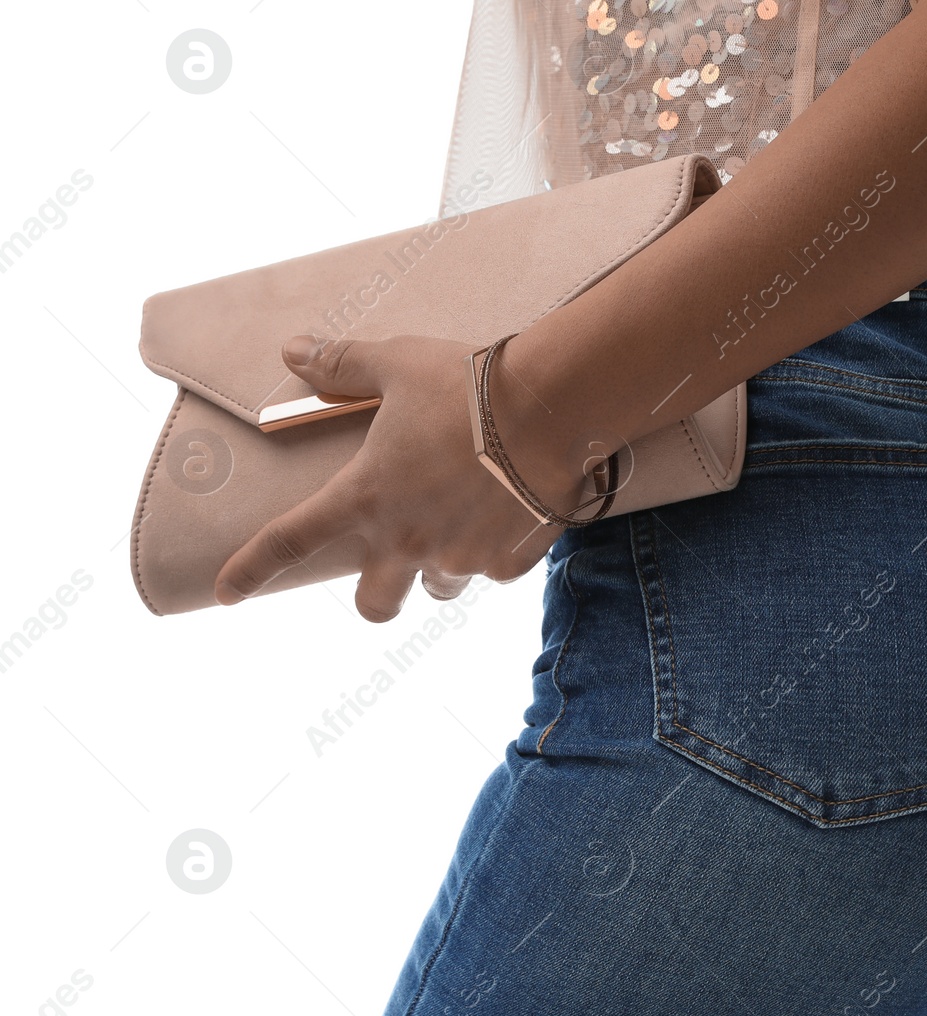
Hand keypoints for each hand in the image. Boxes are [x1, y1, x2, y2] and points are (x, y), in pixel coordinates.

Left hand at [216, 333, 581, 620]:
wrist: (551, 406)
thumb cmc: (466, 383)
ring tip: (462, 526)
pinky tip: (508, 518)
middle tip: (391, 569)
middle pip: (375, 604)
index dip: (251, 570)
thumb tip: (292, 351)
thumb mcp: (396, 363)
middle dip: (377, 597)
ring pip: (438, 589)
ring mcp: (460, 557)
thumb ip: (341, 366)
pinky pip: (492, 571)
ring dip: (439, 569)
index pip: (290, 542)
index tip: (224, 594)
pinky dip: (493, 553)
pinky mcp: (508, 561)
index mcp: (367, 496)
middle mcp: (407, 539)